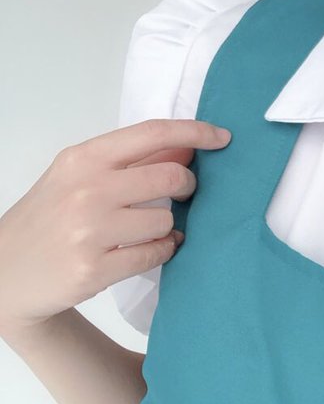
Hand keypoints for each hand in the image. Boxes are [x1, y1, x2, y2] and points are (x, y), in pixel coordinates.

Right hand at [0, 118, 231, 333]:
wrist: (5, 271)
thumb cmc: (50, 217)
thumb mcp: (80, 176)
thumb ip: (131, 161)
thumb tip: (187, 144)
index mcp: (83, 158)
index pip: (152, 133)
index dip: (195, 132)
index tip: (222, 137)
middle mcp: (85, 189)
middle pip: (170, 177)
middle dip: (187, 185)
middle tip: (184, 193)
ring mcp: (89, 230)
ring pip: (166, 221)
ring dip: (168, 227)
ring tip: (149, 230)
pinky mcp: (95, 269)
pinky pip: (156, 254)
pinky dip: (162, 251)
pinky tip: (149, 249)